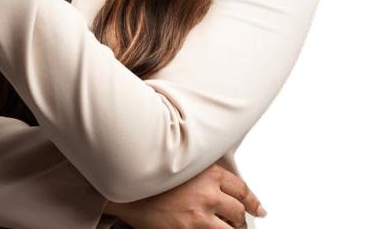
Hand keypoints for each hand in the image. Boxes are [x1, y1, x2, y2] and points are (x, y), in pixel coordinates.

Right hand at [104, 161, 265, 228]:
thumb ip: (206, 171)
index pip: (242, 190)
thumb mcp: (185, 164)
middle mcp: (209, 192)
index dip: (253, 202)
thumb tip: (226, 184)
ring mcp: (200, 214)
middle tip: (240, 223)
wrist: (129, 189)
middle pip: (239, 211)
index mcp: (210, 172)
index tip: (258, 209)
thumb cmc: (156, 173)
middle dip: (242, 220)